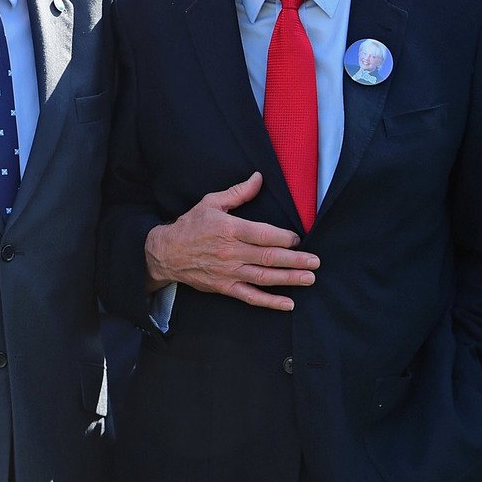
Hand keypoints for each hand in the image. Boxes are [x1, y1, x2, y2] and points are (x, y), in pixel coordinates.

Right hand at [143, 172, 318, 311]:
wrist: (166, 253)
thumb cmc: (190, 226)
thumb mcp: (211, 203)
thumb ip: (238, 192)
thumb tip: (259, 178)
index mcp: (230, 229)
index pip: (263, 234)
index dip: (284, 237)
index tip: (297, 238)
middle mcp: (231, 252)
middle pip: (269, 257)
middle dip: (295, 259)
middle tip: (315, 261)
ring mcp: (229, 272)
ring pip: (264, 277)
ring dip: (289, 279)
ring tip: (309, 278)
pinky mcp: (225, 287)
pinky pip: (251, 297)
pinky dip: (270, 301)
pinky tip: (288, 303)